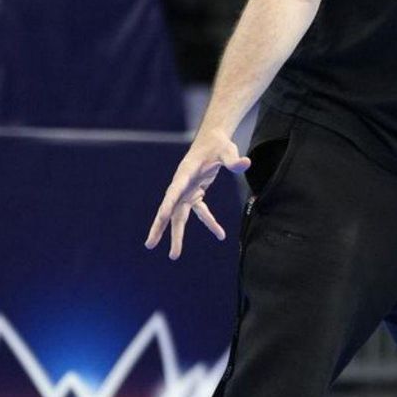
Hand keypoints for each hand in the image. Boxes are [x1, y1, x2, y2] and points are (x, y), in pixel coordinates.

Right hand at [145, 129, 251, 259]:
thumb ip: (234, 159)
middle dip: (160, 227)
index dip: (167, 204)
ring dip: (177, 235)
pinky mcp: (195, 194)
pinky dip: (210, 223)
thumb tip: (246, 164)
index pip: (174, 190)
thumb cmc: (218, 144)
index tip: (160, 218)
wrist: (213, 141)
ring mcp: (187, 191)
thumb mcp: (228, 150)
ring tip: (174, 255)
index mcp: (185, 172)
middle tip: (150, 245)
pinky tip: (220, 234)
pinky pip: (200, 212)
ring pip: (179, 216)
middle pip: (169, 209)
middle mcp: (182, 184)